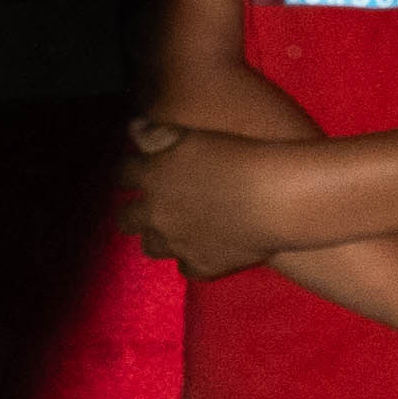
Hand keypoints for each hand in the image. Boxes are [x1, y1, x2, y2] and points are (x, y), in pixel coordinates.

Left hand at [118, 119, 303, 278]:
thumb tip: (133, 129)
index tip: (134, 172)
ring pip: (151, 247)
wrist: (276, 199)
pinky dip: (191, 259)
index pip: (122, 174)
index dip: (127, 173)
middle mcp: (155, 214)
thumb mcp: (192, 136)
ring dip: (157, 237)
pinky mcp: (203, 266)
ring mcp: (177, 244)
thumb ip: (156, 134)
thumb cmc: (238, 158)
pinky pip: (186, 269)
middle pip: (126, 219)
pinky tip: (202, 251)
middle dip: (132, 212)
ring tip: (171, 231)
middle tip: (145, 207)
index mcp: (151, 176)